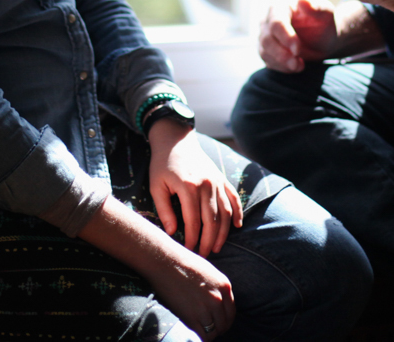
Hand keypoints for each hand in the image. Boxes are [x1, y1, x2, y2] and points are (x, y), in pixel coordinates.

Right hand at [145, 241, 234, 340]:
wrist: (165, 262)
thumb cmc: (183, 262)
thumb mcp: (208, 271)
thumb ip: (216, 287)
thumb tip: (217, 301)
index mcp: (224, 286)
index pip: (231, 312)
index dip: (225, 320)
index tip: (219, 323)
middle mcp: (218, 299)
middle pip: (224, 324)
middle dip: (218, 328)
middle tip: (210, 330)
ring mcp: (205, 309)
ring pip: (213, 331)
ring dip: (208, 334)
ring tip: (201, 332)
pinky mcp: (192, 317)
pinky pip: (202, 336)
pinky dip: (200, 338)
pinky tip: (195, 335)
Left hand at [148, 120, 243, 257]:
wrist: (176, 139)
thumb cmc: (162, 164)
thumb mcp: (156, 186)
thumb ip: (164, 210)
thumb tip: (172, 233)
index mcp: (189, 187)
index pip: (193, 222)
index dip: (192, 239)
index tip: (188, 251)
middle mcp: (206, 185)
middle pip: (212, 220)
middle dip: (208, 241)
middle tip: (203, 255)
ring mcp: (216, 181)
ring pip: (225, 212)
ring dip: (223, 232)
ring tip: (217, 247)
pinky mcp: (221, 178)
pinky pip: (233, 198)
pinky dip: (237, 212)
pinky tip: (237, 226)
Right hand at [259, 0, 336, 71]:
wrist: (323, 39)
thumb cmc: (324, 23)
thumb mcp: (326, 13)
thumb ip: (316, 7)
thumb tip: (302, 0)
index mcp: (280, 7)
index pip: (276, 23)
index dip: (286, 37)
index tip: (298, 50)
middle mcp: (268, 21)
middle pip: (267, 39)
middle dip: (282, 54)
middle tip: (298, 63)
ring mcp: (266, 36)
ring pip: (265, 52)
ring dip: (282, 62)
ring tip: (300, 66)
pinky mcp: (267, 51)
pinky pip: (268, 62)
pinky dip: (281, 68)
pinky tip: (296, 67)